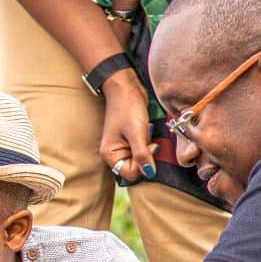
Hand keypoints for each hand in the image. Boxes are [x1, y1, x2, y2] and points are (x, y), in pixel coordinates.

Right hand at [99, 70, 157, 184]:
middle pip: (136, 168)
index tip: (150, 146)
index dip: (143, 164)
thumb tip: (149, 173)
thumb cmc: (127, 108)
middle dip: (145, 155)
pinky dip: (148, 142)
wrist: (126, 87)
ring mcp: (123, 147)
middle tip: (148, 139)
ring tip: (146, 132)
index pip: (130, 173)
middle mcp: (115, 153)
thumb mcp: (136, 132)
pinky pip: (143, 149)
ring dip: (148, 148)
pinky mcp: (131, 140)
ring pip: (141, 159)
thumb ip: (142, 154)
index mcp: (110, 154)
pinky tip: (147, 131)